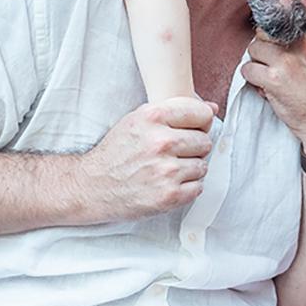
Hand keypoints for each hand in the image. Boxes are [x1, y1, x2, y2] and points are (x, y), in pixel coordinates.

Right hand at [71, 97, 216, 222]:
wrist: (92, 186)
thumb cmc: (116, 152)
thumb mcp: (138, 120)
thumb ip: (175, 111)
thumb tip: (213, 109)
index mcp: (153, 117)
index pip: (202, 114)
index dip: (200, 123)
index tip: (190, 130)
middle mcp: (161, 141)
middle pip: (205, 141)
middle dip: (193, 149)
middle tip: (174, 154)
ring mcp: (166, 170)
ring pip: (203, 166)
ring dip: (190, 169)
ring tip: (168, 170)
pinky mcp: (168, 195)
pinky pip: (198, 187)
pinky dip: (187, 188)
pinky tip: (168, 184)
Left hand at [241, 26, 305, 159]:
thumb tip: (286, 21)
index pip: (284, 16)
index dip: (276, 33)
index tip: (279, 46)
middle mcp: (305, 41)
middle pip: (265, 30)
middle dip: (265, 48)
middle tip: (275, 67)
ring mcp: (289, 58)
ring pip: (254, 48)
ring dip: (258, 65)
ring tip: (273, 80)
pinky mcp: (275, 78)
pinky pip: (248, 69)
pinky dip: (253, 81)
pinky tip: (268, 90)